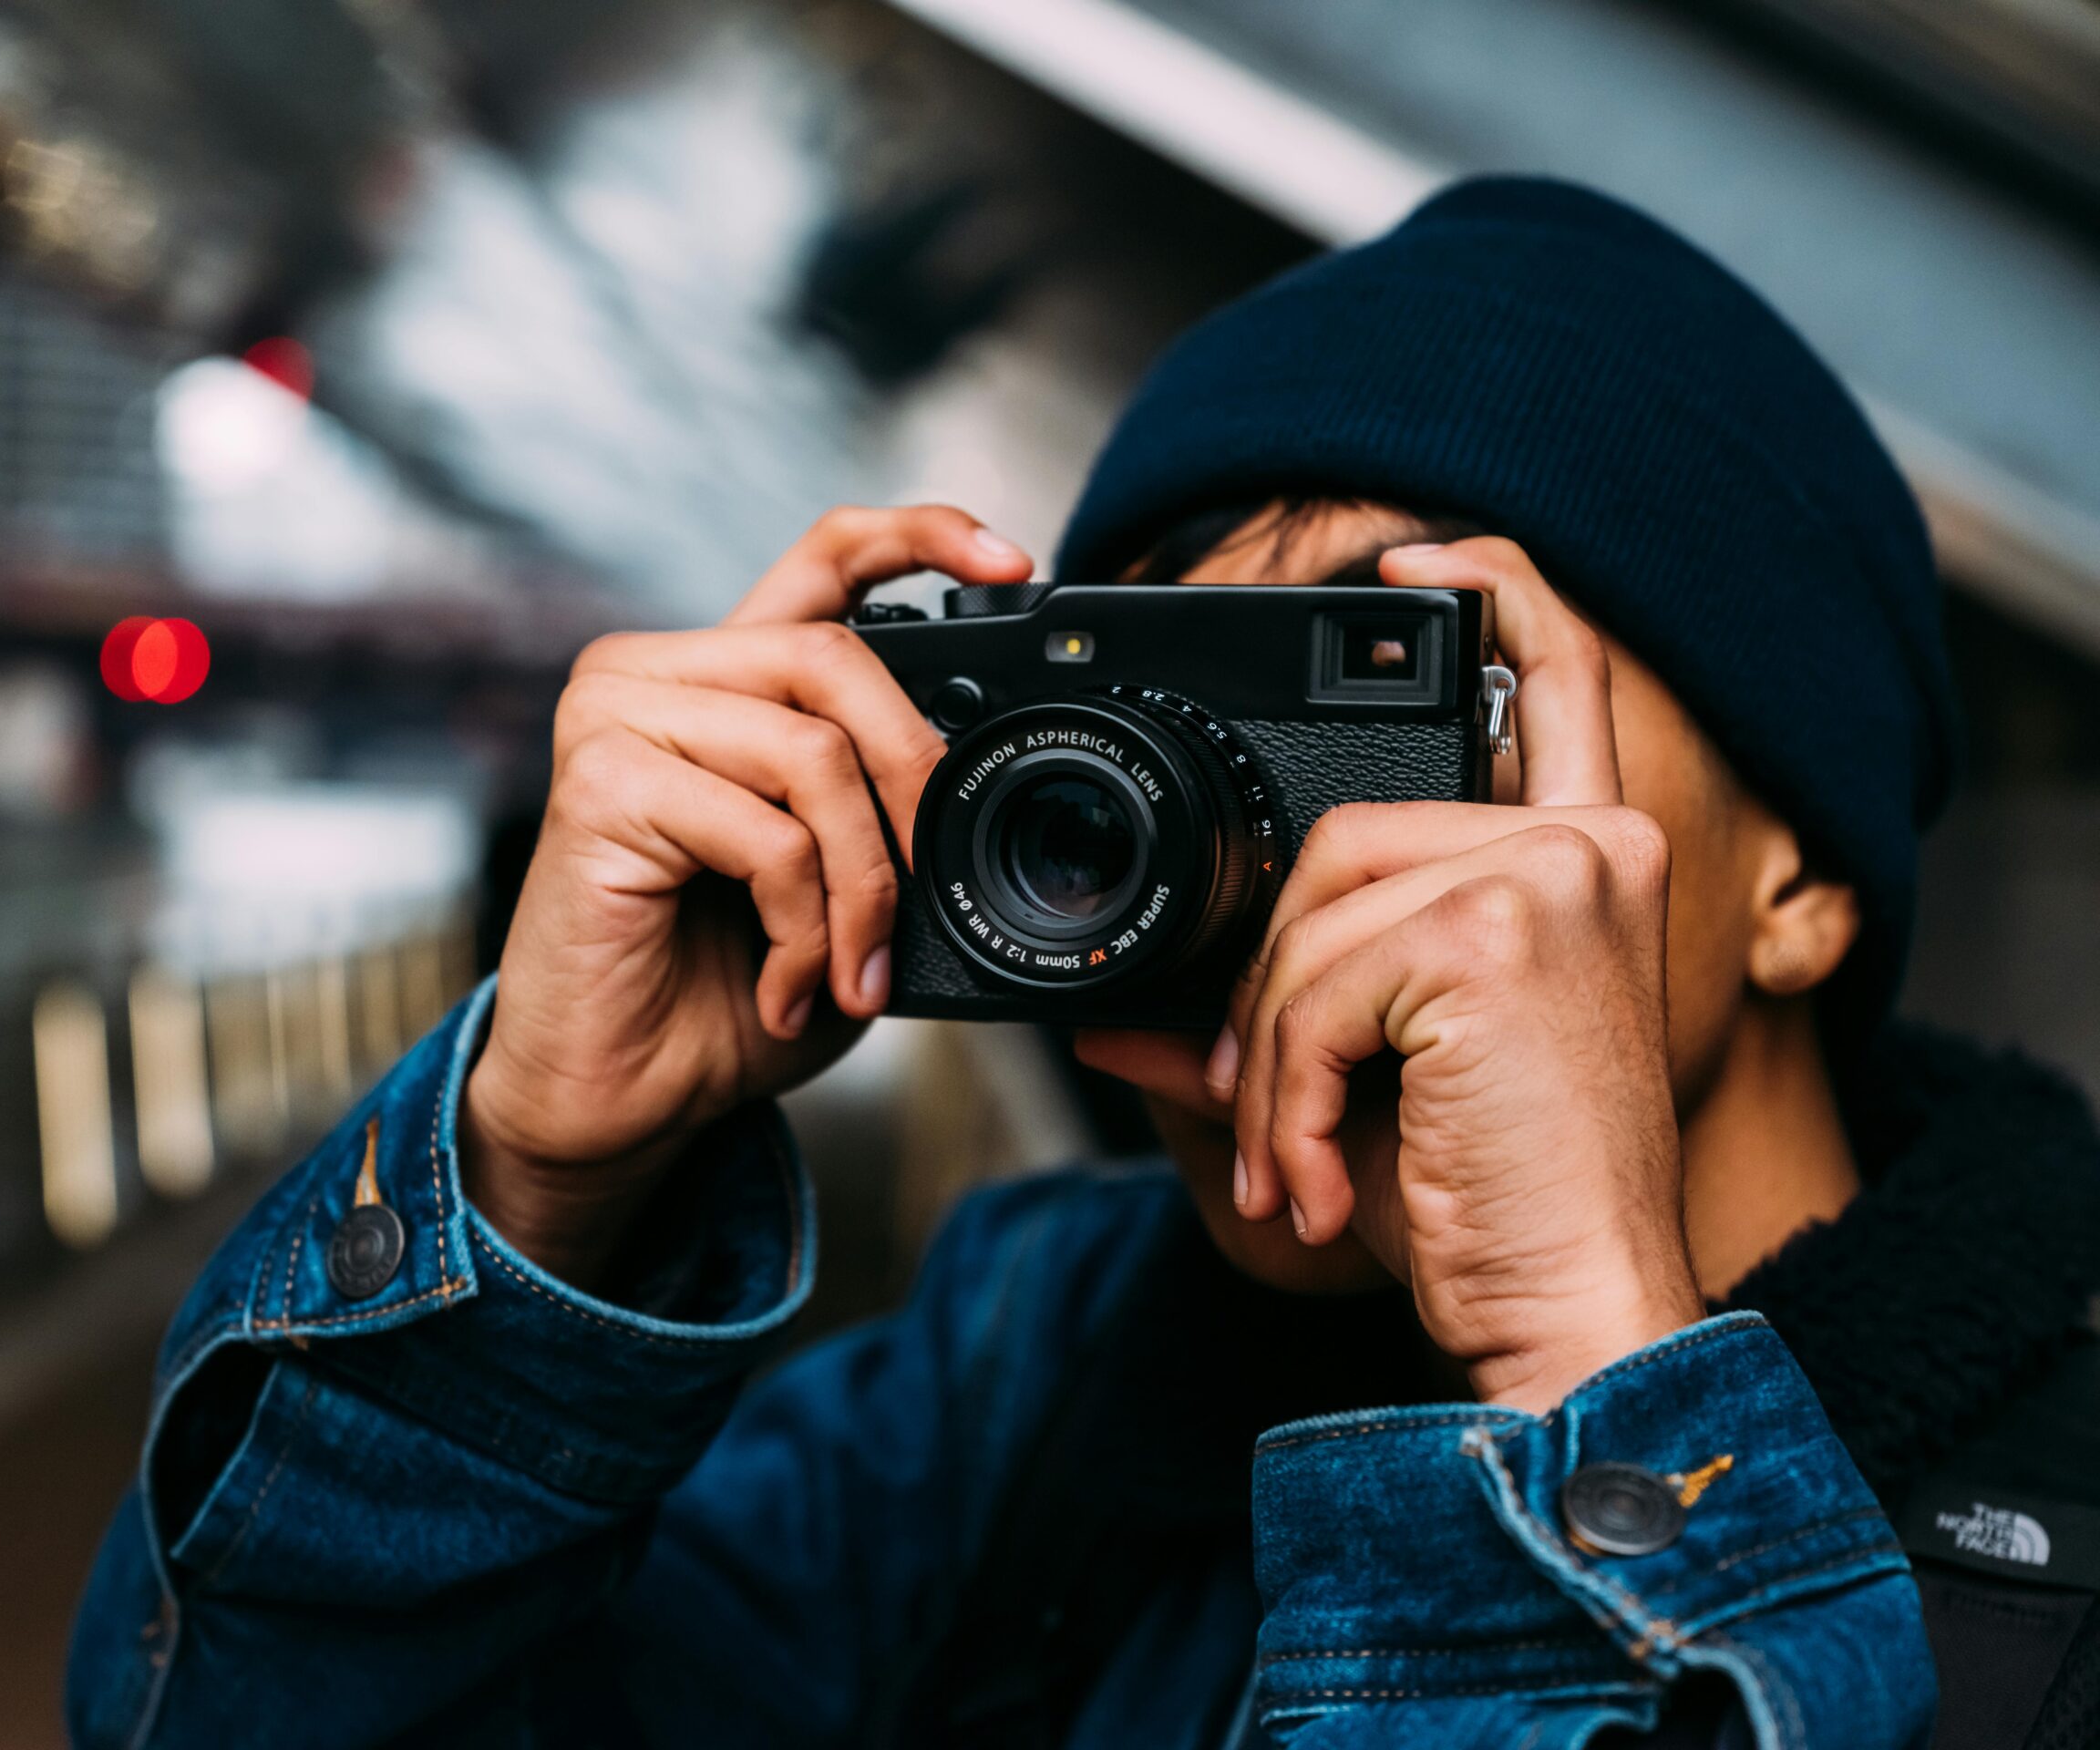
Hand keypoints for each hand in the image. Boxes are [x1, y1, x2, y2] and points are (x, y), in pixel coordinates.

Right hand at [461, 506, 1032, 1285]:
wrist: (617, 1099)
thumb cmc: (719, 993)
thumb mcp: (838, 887)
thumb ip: (883, 809)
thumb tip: (977, 784)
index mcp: (719, 678)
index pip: (824, 558)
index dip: (923, 539)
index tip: (1014, 563)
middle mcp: (655, 672)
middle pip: (836, 657)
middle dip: (915, 779)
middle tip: (927, 887)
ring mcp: (616, 717)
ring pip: (812, 754)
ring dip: (863, 886)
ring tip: (851, 972)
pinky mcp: (600, 785)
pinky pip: (765, 834)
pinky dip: (803, 929)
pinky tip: (784, 987)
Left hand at [1086, 538, 1703, 1410]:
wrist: (1570, 1318)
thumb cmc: (1495, 1212)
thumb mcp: (1370, 1094)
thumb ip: (1259, 1030)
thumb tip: (1108, 1025)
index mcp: (1589, 866)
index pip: (1561, 681)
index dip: (1496, 592)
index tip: (1420, 547)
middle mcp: (1591, 851)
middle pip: (1344, 837)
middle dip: (1275, 988)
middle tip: (1278, 1120)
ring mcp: (1548, 879)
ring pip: (1312, 915)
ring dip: (1271, 1060)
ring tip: (1298, 1163)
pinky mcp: (1492, 933)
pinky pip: (1313, 984)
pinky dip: (1286, 1093)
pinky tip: (1321, 1179)